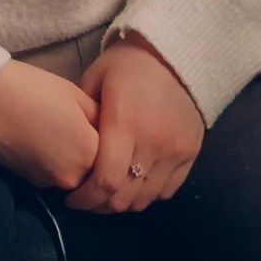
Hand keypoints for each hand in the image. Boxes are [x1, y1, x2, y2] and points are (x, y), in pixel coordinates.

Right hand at [0, 57, 101, 194]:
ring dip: (71, 162)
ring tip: (56, 133)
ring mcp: (48, 182)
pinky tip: (38, 140)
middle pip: (94, 173)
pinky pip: (51, 176)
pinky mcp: (28, 182)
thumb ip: (99, 118)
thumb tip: (109, 131)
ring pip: (72, 177)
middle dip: (93, 157)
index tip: (102, 130)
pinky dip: (50, 163)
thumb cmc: (29, 87)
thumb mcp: (74, 94)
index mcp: (90, 151)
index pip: (115, 160)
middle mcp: (73, 176)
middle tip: (81, 131)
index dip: (112, 144)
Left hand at [67, 33, 203, 213]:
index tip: (71, 199)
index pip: (106, 180)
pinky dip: (147, 194)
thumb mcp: (94, 80)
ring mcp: (176, 151)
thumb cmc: (126, 66)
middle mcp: (154, 142)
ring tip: (108, 196)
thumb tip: (68, 150)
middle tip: (86, 201)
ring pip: (146, 198)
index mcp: (125, 123)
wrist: (173, 55)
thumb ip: (82, 117)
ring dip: (124, 203)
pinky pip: (167, 190)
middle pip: (126, 196)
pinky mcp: (192, 154)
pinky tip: (133, 185)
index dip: (86, 198)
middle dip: (101, 205)